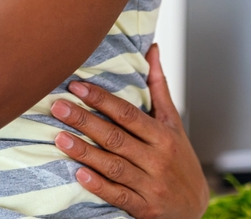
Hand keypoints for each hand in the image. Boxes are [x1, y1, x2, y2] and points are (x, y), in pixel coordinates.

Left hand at [49, 44, 207, 218]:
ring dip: (85, 152)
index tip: (76, 86)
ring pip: (113, 166)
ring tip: (59, 138)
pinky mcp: (145, 209)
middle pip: (116, 137)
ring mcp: (151, 185)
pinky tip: (79, 174)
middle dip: (85, 120)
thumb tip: (152, 49)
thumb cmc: (178, 160)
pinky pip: (119, 196)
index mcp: (162, 136)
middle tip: (57, 107)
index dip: (101, 99)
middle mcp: (157, 159)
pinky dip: (99, 186)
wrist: (193, 210)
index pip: (128, 114)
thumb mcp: (173, 124)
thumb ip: (158, 88)